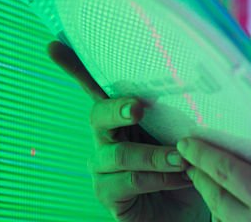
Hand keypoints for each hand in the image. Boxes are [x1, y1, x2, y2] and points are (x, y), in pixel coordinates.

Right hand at [47, 41, 208, 221]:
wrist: (189, 209)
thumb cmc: (184, 164)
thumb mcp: (183, 132)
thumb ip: (179, 111)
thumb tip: (198, 82)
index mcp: (120, 115)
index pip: (94, 86)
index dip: (73, 66)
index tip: (53, 45)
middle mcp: (106, 138)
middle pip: (98, 114)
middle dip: (117, 109)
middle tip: (137, 108)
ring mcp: (103, 168)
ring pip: (119, 154)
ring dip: (155, 156)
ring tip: (183, 159)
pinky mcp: (109, 194)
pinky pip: (131, 181)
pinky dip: (159, 178)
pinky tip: (182, 178)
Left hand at [177, 137, 250, 221]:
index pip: (226, 172)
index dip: (203, 155)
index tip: (187, 144)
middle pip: (215, 197)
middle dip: (199, 176)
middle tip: (190, 159)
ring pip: (221, 218)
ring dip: (212, 198)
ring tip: (206, 179)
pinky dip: (228, 217)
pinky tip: (230, 207)